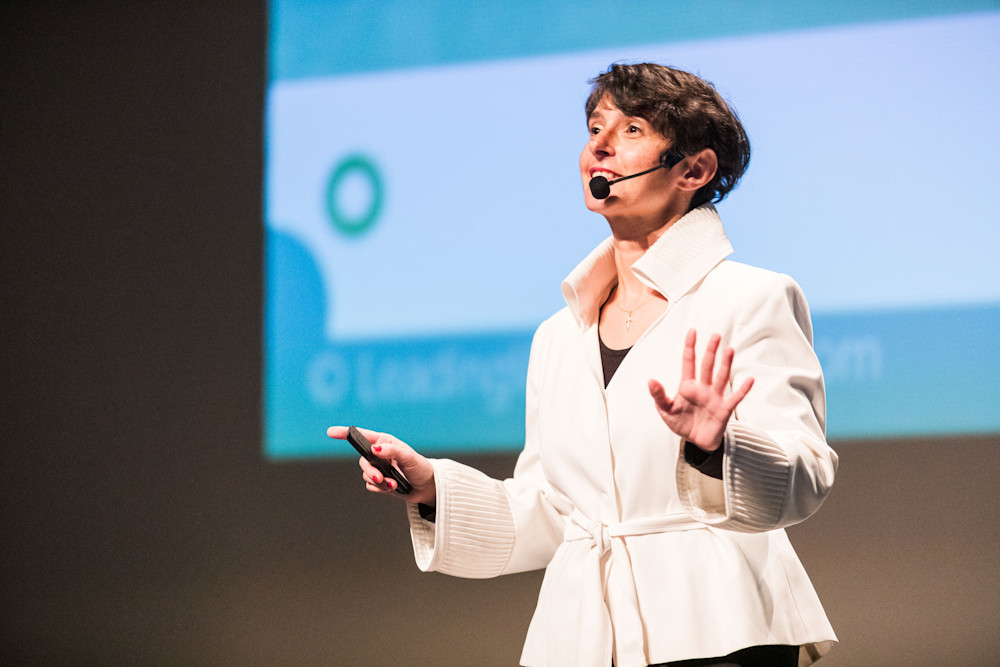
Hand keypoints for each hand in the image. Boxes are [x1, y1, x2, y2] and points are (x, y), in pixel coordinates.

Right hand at [326, 426, 436, 505]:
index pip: (362, 435)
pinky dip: (380, 489)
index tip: (330, 432)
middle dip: (370, 471)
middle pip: (362, 460)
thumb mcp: (409, 457)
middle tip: (380, 478)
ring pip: (366, 475)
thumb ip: (392, 451)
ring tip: (393, 484)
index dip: (345, 432)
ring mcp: (378, 468)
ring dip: (378, 482)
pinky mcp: (379, 482)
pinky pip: (370, 486)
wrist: (426, 488)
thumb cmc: (420, 468)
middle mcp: (379, 454)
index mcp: (385, 442)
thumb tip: (375, 448)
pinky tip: (392, 488)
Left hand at [648, 329, 753, 451]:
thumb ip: (659, 396)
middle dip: (710, 351)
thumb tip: (650, 380)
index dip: (689, 347)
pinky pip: (735, 398)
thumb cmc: (681, 423)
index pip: (689, 362)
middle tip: (715, 335)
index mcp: (687, 386)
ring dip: (725, 364)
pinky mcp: (724, 410)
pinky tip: (749, 379)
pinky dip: (742, 390)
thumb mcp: (665, 410)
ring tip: (729, 350)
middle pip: (707, 366)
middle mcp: (703, 388)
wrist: (696, 442)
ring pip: (721, 377)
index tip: (692, 331)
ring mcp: (715, 397)